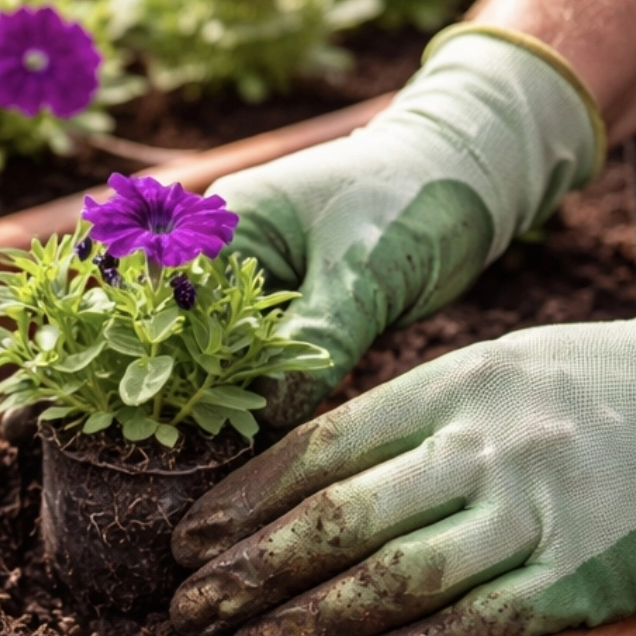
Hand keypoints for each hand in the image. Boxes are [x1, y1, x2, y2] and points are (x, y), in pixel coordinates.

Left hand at [170, 284, 635, 635]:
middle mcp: (482, 445)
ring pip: (394, 577)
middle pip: (338, 518)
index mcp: (449, 386)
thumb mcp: (490, 370)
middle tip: (191, 608)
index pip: (318, 448)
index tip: (189, 539)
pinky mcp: (582, 577)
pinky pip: (474, 624)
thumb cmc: (596, 383)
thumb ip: (403, 420)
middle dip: (251, 570)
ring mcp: (533, 512)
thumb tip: (301, 479)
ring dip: (310, 620)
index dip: (243, 500)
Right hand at [210, 27, 600, 428]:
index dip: (166, 359)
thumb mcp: (363, 274)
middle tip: (186, 449)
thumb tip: (266, 416)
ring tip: (209, 455)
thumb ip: (316, 340)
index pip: (173, 302)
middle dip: (188, 387)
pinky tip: (251, 436)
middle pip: (186, 334)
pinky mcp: (289, 314)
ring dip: (223, 398)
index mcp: (225, 226)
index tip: (170, 416)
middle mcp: (227, 257)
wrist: (469, 180)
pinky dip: (260, 394)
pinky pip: (262, 362)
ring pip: (223, 355)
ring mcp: (257, 288)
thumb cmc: (414, 199)